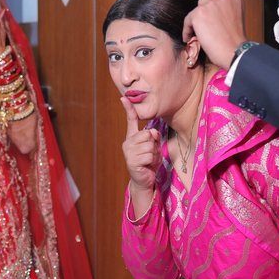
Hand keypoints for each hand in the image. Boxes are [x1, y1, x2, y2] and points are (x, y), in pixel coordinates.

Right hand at [120, 96, 160, 215]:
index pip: (131, 120)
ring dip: (154, 154)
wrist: (145, 180)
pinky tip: (147, 166)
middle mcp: (128, 143)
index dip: (128, 109)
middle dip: (154, 144)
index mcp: (132, 137)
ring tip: (149, 160)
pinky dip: (152, 161)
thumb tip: (151, 132)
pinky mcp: (132, 161)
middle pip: (147, 134)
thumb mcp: (154, 147)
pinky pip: (149, 155)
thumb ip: (153, 138)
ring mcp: (128, 152)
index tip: (124, 97)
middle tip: (151, 154)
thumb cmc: (149, 163)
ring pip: (150, 145)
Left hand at [182, 0, 247, 68]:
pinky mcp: (200, 12)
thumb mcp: (232, 19)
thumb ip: (220, 9)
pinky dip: (189, 31)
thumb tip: (202, 11)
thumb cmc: (233, 42)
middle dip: (202, 19)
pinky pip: (187, 21)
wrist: (236, 52)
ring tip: (210, 36)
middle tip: (215, 33)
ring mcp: (212, 3)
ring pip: (194, 13)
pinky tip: (200, 38)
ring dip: (196, 26)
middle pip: (202, 4)